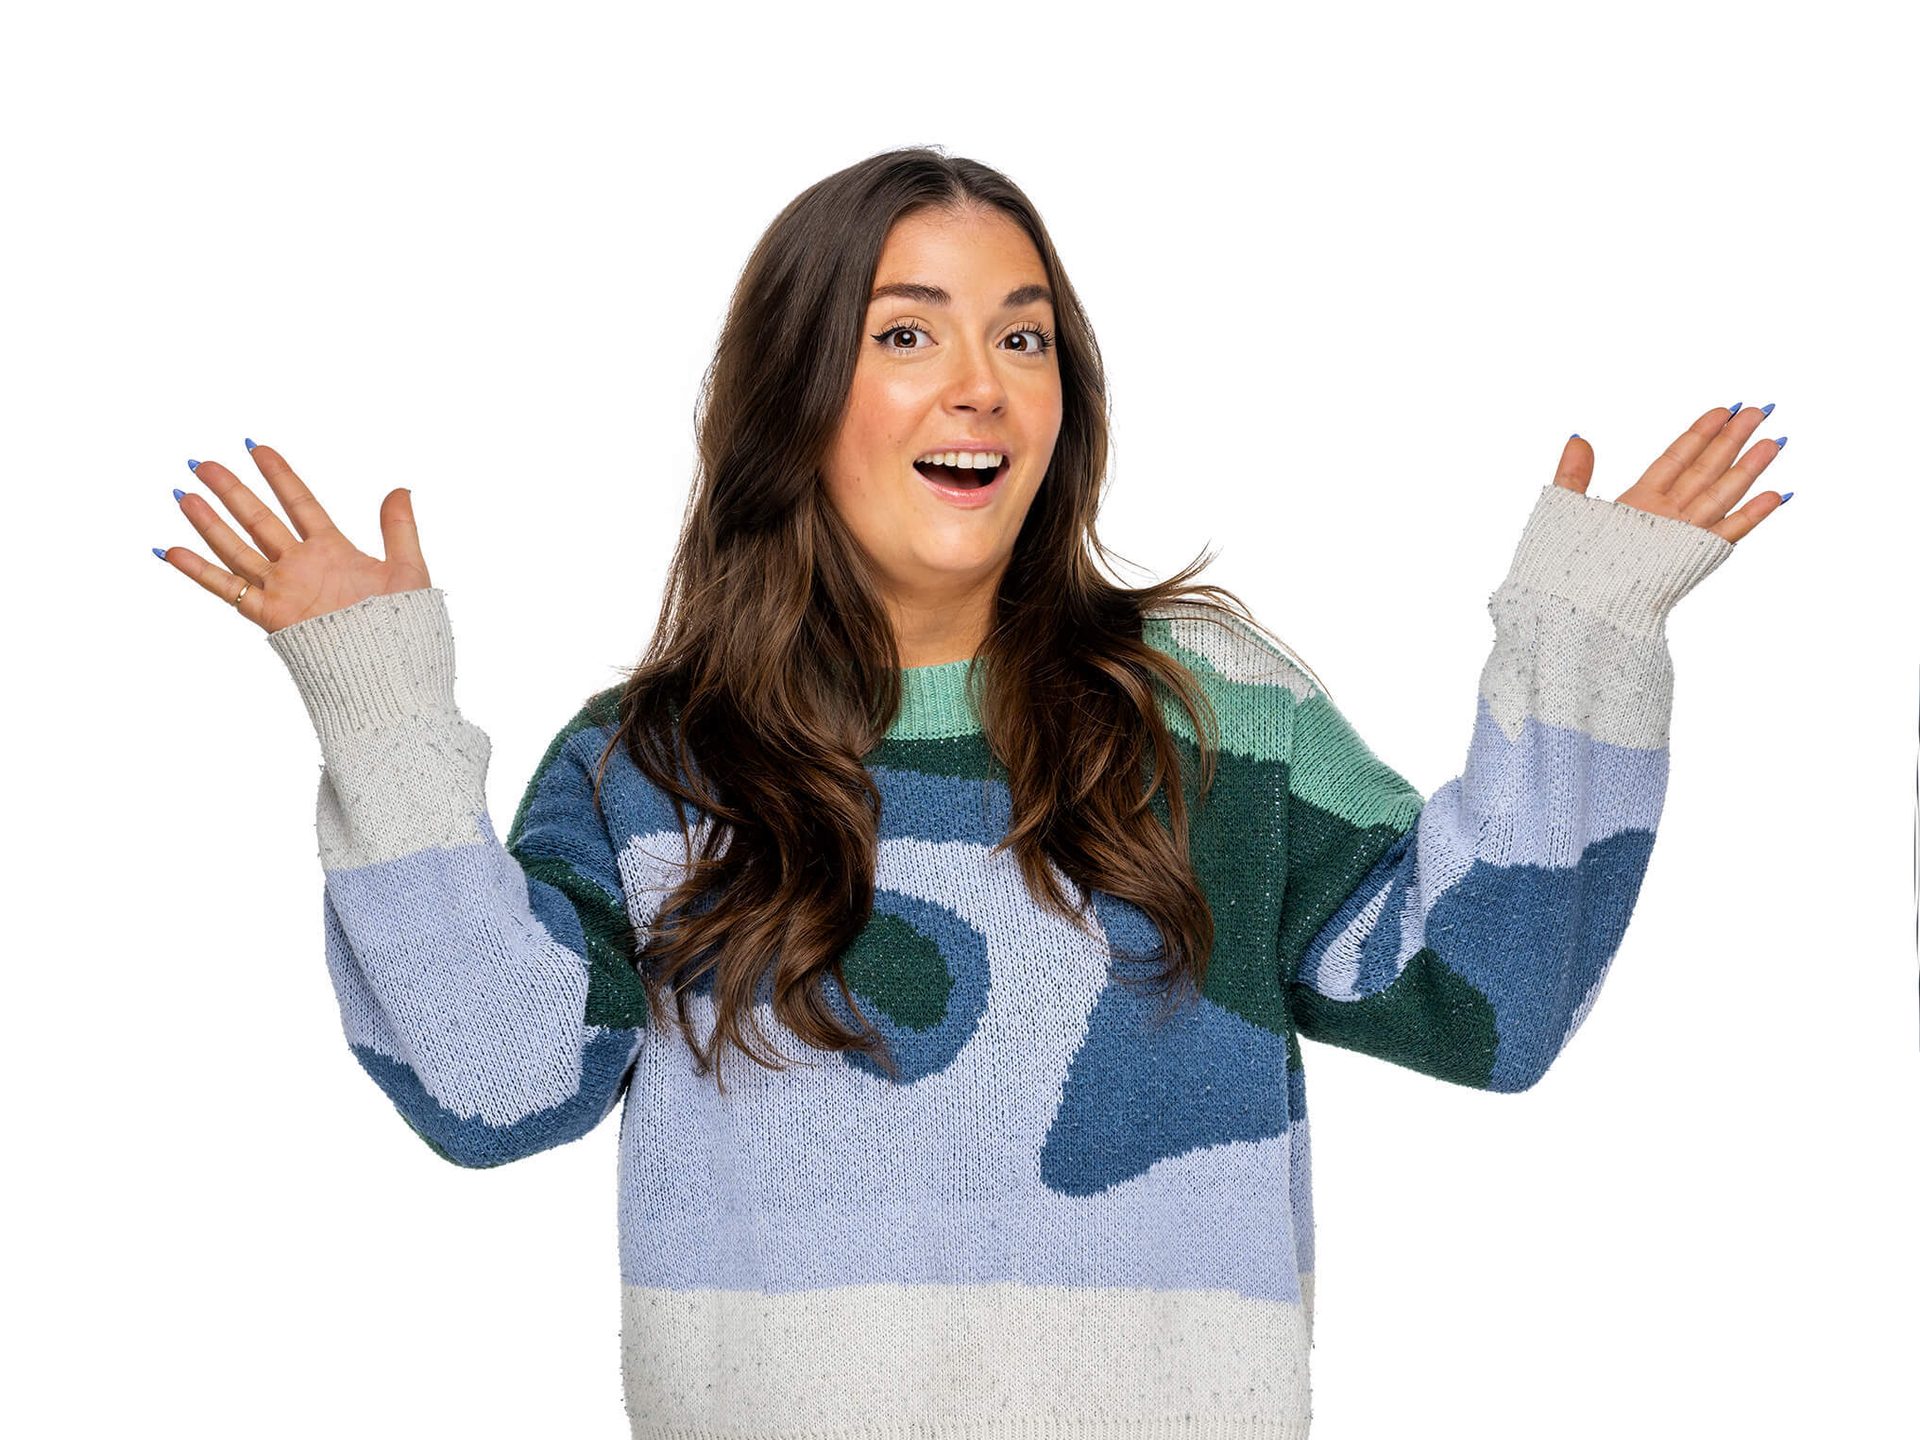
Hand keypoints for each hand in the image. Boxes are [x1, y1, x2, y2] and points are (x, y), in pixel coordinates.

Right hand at [156, 442, 430, 633]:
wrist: (391, 671)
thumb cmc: (404, 627)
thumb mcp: (408, 569)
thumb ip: (400, 528)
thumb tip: (400, 489)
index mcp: (334, 551)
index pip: (300, 503)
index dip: (279, 475)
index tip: (256, 447)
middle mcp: (302, 567)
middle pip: (258, 520)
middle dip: (230, 491)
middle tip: (201, 463)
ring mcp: (284, 590)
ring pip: (237, 548)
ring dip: (209, 523)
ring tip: (183, 494)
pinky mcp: (272, 616)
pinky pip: (228, 589)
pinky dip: (200, 571)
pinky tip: (172, 550)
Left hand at [1552, 403, 1787, 543]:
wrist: (1573, 605)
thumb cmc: (1563, 564)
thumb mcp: (1563, 508)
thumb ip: (1573, 474)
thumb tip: (1578, 439)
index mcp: (1636, 502)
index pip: (1677, 458)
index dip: (1701, 433)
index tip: (1726, 409)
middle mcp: (1664, 516)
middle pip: (1707, 469)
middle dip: (1734, 440)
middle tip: (1762, 409)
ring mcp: (1681, 536)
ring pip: (1723, 494)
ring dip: (1749, 468)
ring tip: (1774, 441)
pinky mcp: (1692, 557)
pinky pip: (1728, 532)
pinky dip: (1752, 515)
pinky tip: (1776, 494)